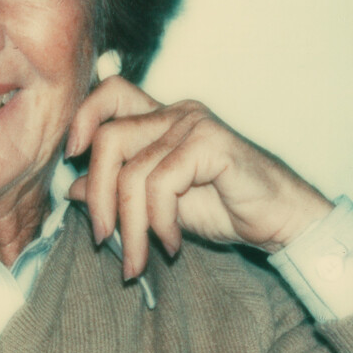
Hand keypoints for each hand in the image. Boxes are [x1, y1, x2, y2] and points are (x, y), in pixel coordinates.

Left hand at [65, 78, 333, 278]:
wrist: (281, 221)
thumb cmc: (227, 209)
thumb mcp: (160, 204)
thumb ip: (121, 190)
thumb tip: (74, 188)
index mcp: (162, 119)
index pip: (111, 93)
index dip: (83, 117)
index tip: (71, 157)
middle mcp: (177, 113)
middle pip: (108, 138)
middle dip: (99, 197)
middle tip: (102, 240)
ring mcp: (194, 125)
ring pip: (132, 173)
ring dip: (130, 227)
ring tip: (140, 260)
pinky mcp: (211, 144)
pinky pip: (161, 184)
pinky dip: (159, 222)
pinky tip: (173, 243)